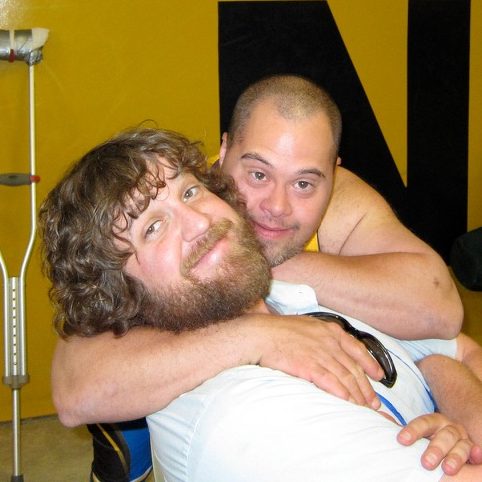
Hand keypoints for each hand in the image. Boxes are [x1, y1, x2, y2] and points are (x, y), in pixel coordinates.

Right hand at [254, 314, 383, 408]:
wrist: (260, 333)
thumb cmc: (278, 330)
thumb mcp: (306, 326)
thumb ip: (321, 337)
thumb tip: (329, 349)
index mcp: (329, 330)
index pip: (357, 348)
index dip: (371, 364)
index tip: (379, 376)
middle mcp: (329, 341)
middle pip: (354, 367)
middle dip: (367, 387)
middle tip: (374, 402)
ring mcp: (320, 353)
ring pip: (346, 377)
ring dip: (357, 395)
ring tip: (364, 409)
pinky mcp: (309, 366)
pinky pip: (331, 383)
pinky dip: (342, 394)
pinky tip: (348, 404)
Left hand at [397, 413, 481, 474]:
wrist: (450, 446)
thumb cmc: (429, 440)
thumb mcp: (417, 434)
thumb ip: (403, 430)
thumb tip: (380, 418)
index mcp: (433, 422)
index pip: (423, 423)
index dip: (413, 431)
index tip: (402, 440)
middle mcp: (449, 428)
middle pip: (444, 435)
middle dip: (435, 449)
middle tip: (426, 463)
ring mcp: (463, 439)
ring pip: (460, 446)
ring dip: (454, 457)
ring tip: (447, 469)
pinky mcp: (474, 451)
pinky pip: (477, 452)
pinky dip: (477, 454)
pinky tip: (476, 456)